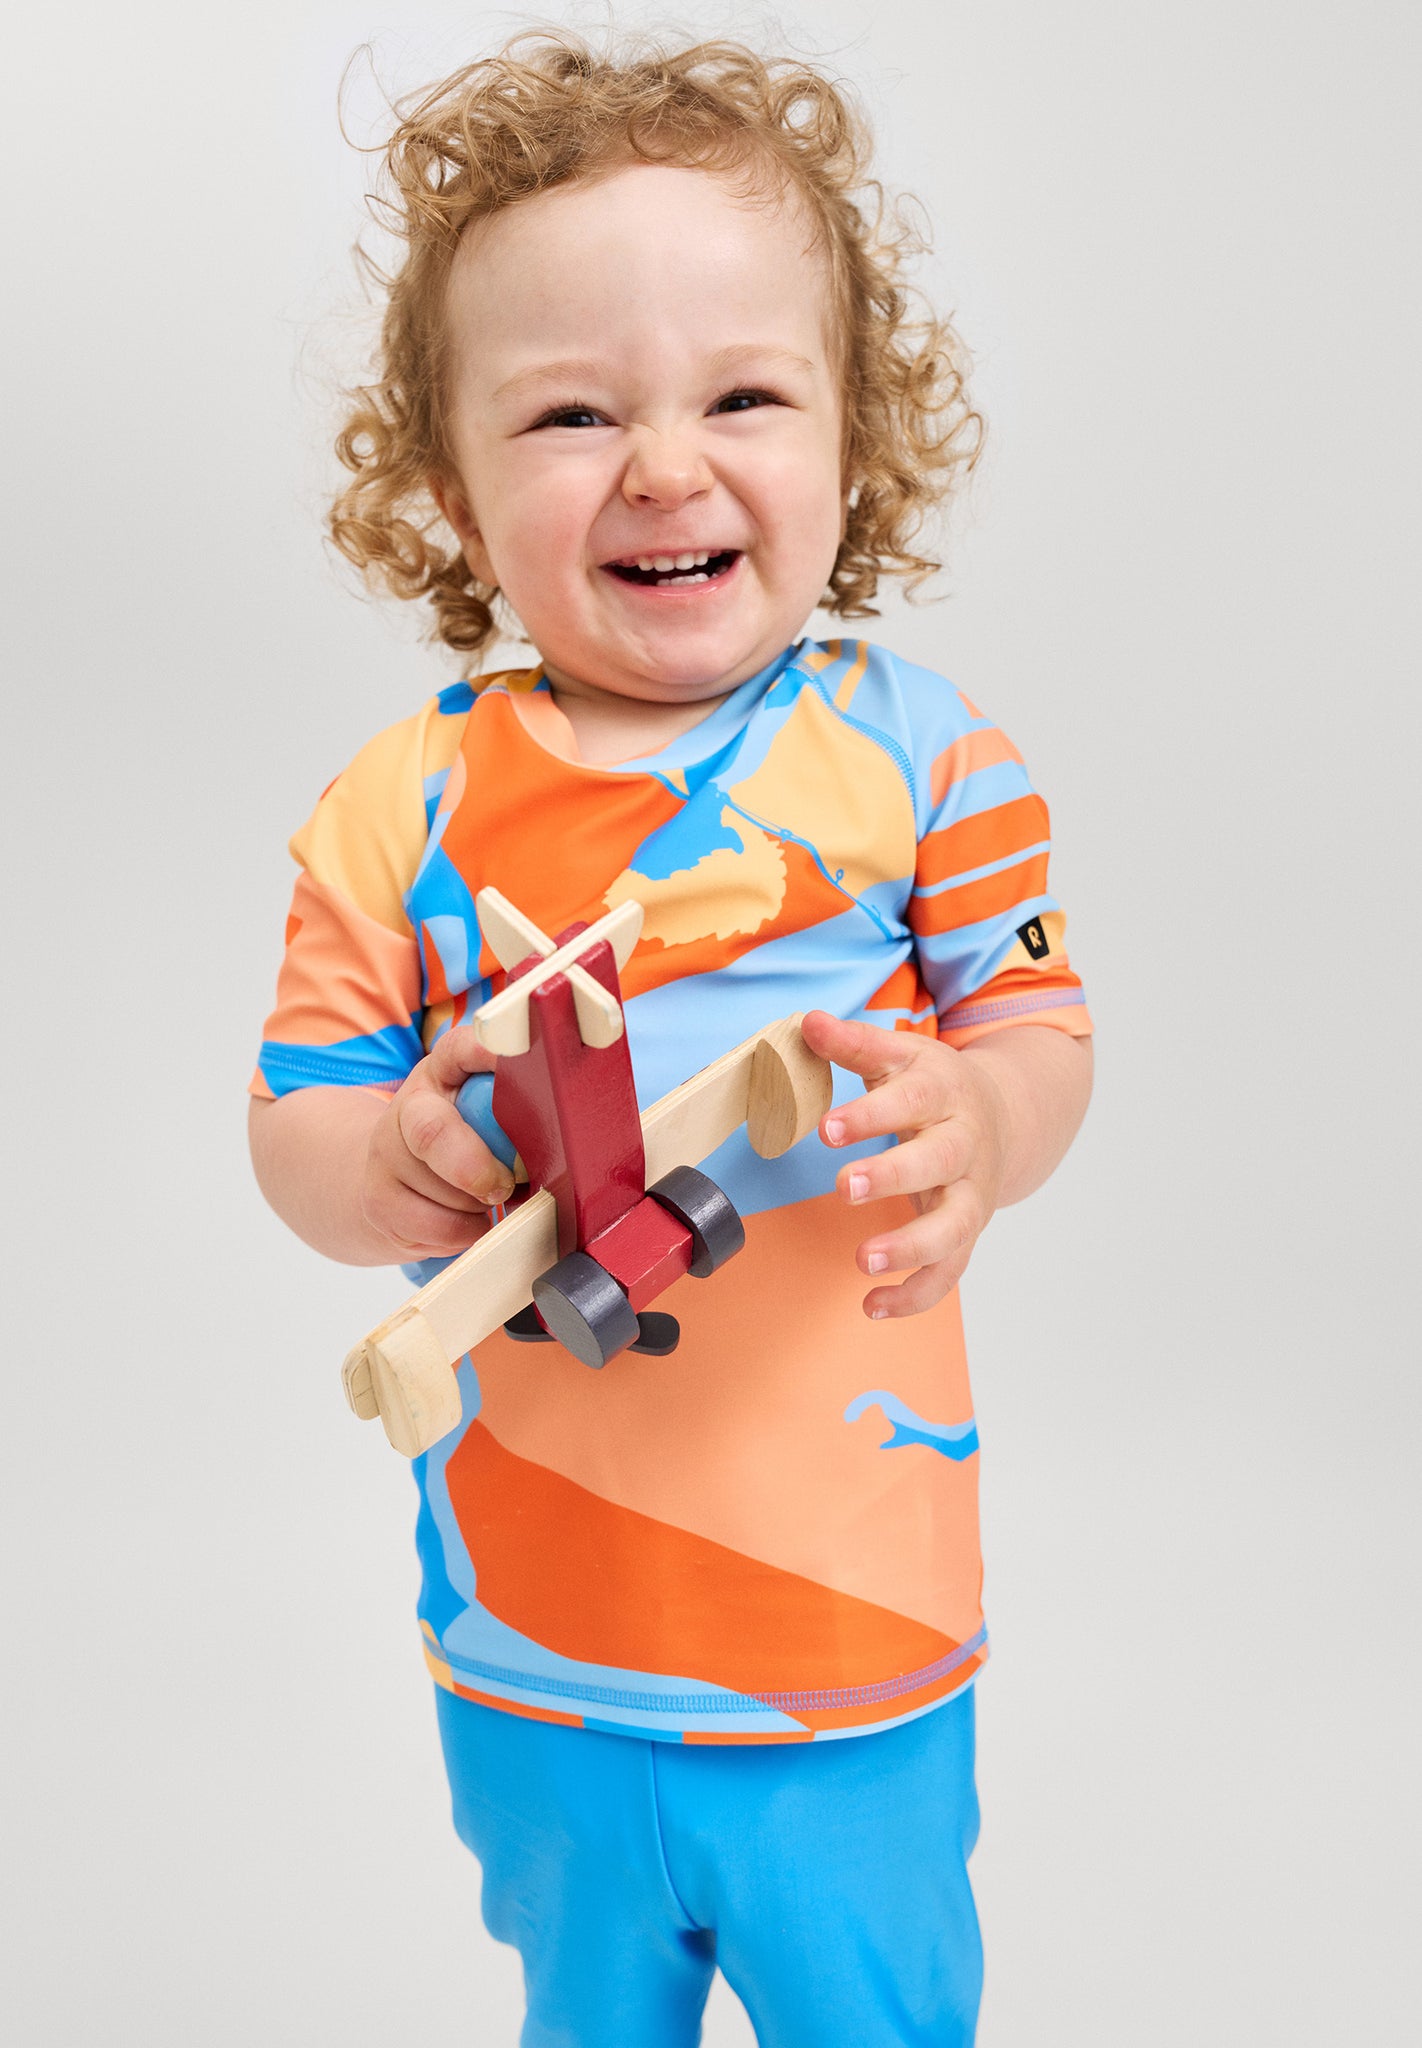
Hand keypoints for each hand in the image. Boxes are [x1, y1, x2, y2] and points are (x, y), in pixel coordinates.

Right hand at [363, 1028, 514, 1258]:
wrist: (396, 1184)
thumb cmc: (463, 1147)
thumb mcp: (488, 1117)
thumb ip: (518, 1117)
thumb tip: (565, 1145)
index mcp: (445, 1072)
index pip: (462, 1050)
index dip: (490, 1054)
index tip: (527, 1062)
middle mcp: (410, 1105)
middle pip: (432, 1131)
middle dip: (474, 1167)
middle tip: (505, 1186)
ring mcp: (386, 1153)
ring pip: (441, 1191)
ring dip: (478, 1206)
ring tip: (486, 1201)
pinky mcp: (379, 1199)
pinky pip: (434, 1226)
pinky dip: (465, 1232)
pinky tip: (469, 1220)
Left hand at [799, 1010, 1008, 1319]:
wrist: (1004, 1116)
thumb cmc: (936, 1086)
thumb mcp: (900, 1054)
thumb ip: (853, 1043)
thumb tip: (807, 1023)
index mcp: (944, 1094)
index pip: (910, 1101)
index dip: (871, 1116)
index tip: (828, 1129)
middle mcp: (964, 1145)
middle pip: (939, 1161)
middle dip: (893, 1176)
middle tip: (844, 1187)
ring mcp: (969, 1194)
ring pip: (954, 1227)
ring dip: (912, 1247)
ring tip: (864, 1260)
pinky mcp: (966, 1232)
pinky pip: (949, 1272)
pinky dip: (915, 1295)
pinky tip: (872, 1305)